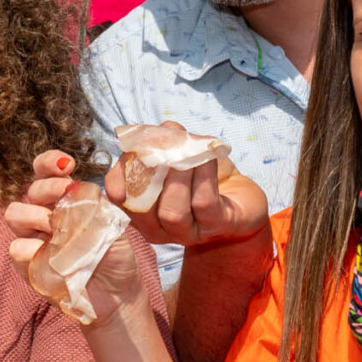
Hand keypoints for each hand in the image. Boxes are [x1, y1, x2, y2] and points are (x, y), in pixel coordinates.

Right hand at [4, 153, 141, 327]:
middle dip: (46, 186)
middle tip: (65, 191)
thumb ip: (94, 205)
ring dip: (33, 214)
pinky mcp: (29, 266)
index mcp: (62, 200)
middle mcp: (44, 215)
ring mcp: (34, 240)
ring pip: (15, 214)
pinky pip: (16, 249)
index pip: (45, 172)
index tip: (67, 164)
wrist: (117, 294)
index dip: (49, 162)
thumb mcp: (112, 224)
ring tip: (55, 225)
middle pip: (30, 190)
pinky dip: (29, 247)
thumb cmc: (114, 255)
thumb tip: (79, 188)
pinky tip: (47, 251)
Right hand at [103, 150, 267, 254]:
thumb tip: (167, 128)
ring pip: (173, 212)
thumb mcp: (179, 158)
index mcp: (144, 213)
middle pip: (143, 210)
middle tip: (164, 145)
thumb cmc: (203, 178)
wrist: (242, 200)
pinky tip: (208, 157)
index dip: (119, 177)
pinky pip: (204, 203)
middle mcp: (162, 229)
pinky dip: (203, 175)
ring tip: (188, 152)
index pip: (121, 200)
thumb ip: (166, 143)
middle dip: (150, 173)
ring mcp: (189, 232)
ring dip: (178, 175)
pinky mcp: (218, 226)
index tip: (131, 153)